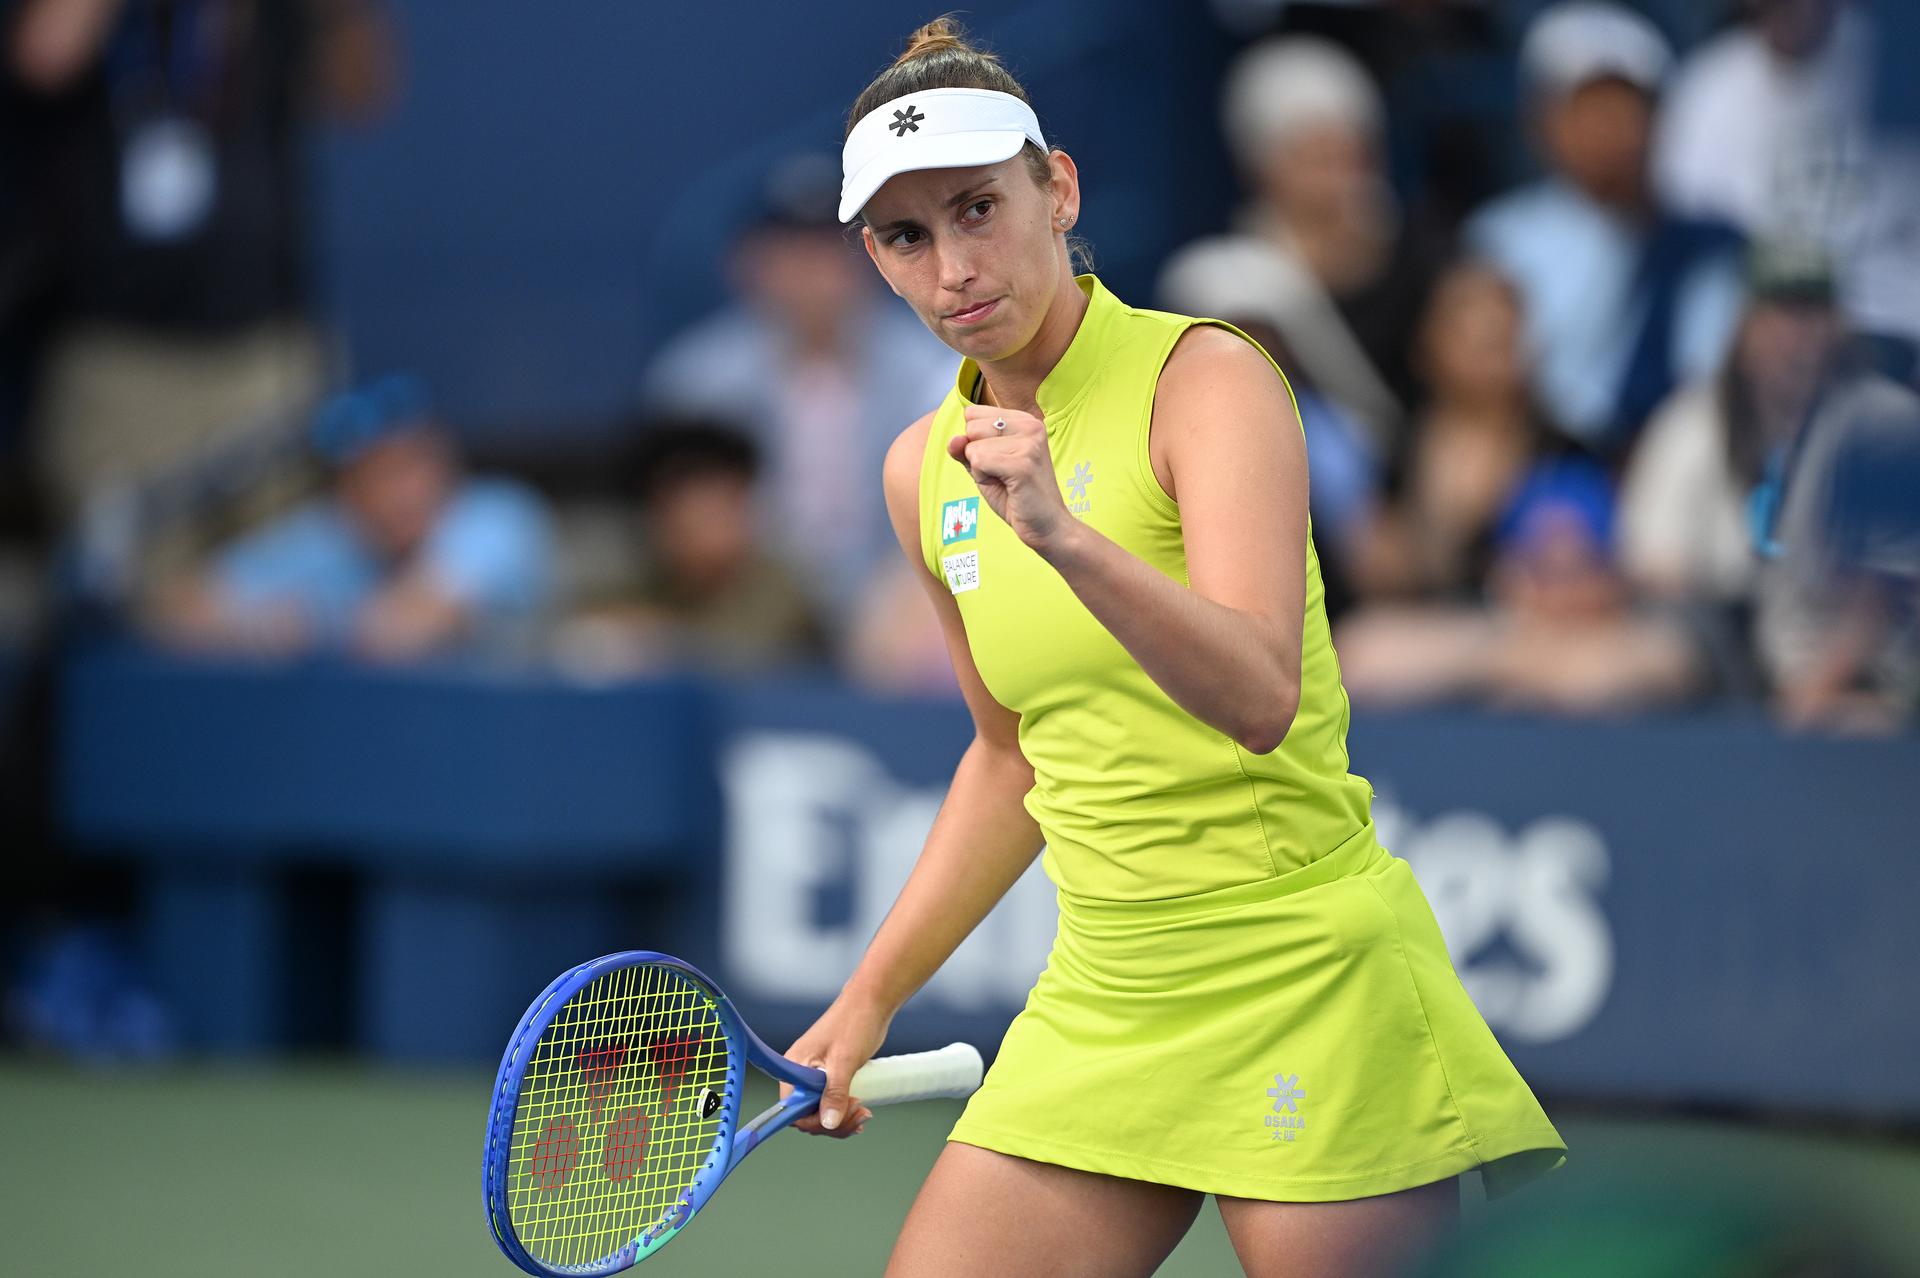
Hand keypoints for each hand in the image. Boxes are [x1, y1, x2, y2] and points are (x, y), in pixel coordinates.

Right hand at [779, 991, 890, 1138]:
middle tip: (859, 1114)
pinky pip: (830, 1102)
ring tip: (863, 1113)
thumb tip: (829, 1123)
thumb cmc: (854, 1023)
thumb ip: (835, 1093)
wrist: (870, 1004)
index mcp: (794, 1068)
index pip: (793, 1110)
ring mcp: (814, 1076)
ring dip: (841, 1119)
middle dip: (833, 1122)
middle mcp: (800, 1074)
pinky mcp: (829, 1076)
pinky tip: (859, 1112)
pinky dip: (844, 1111)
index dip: (815, 1121)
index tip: (838, 1119)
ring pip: (820, 1111)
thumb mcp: (844, 1061)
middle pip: (807, 1114)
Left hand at [947, 405, 1072, 552]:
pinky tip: (1008, 488)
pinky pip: (978, 461)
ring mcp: (1029, 443)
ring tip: (1008, 482)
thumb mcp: (985, 469)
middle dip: (978, 456)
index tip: (1001, 462)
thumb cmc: (1017, 497)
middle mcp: (1030, 425)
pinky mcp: (1023, 463)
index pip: (972, 414)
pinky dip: (984, 479)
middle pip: (971, 427)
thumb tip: (953, 440)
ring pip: (973, 447)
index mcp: (1024, 420)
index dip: (976, 442)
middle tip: (1004, 475)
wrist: (1047, 526)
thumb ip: (966, 450)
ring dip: (982, 471)